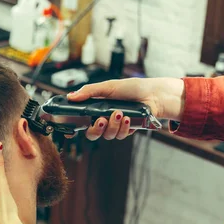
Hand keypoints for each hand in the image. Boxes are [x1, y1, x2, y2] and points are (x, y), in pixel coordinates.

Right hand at [67, 78, 184, 140]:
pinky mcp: (127, 130)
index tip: (70, 132)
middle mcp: (104, 118)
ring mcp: (116, 126)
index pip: (81, 122)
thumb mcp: (108, 87)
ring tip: (120, 113)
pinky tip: (128, 118)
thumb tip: (70, 96)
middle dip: (96, 129)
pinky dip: (124, 128)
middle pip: (92, 134)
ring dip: (113, 125)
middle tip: (102, 120)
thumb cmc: (131, 88)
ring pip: (108, 136)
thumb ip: (89, 92)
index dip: (74, 129)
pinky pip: (121, 136)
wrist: (152, 95)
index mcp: (96, 108)